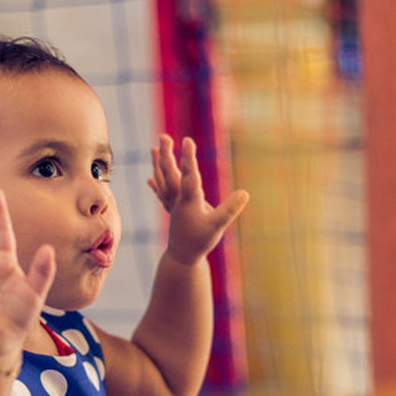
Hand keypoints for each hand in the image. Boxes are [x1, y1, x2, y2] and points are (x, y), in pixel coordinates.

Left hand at [148, 134, 248, 265]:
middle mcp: (178, 199)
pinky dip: (156, 185)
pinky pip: (162, 194)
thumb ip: (230, 209)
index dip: (188, 157)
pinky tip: (150, 178)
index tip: (187, 140)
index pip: (189, 174)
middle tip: (164, 136)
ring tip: (154, 148)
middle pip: (171, 173)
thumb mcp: (218, 226)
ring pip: (164, 181)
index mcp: (189, 200)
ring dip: (159, 164)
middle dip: (168, 154)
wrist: (182, 259)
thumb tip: (245, 193)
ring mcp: (173, 205)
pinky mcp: (173, 212)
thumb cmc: (200, 241)